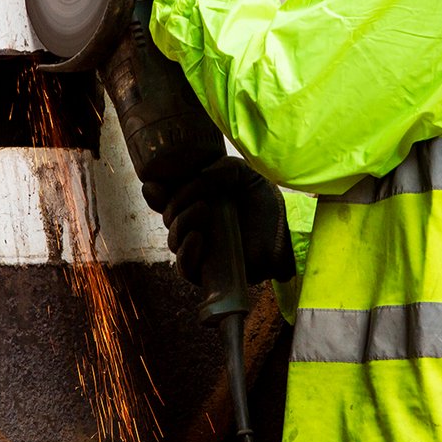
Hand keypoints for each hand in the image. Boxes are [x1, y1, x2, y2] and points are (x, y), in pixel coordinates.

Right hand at [143, 156, 294, 285]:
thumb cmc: (266, 202)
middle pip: (168, 219)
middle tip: (197, 200)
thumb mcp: (242, 174)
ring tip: (202, 211)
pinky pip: (186, 268)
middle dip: (174, 207)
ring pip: (174, 242)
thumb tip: (196, 176)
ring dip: (180, 225)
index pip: (166, 200)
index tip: (153, 186)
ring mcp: (202, 249)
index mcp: (198, 201)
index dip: (155, 194)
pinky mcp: (210, 272)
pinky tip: (198, 238)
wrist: (288, 230)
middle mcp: (196, 225)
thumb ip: (219, 168)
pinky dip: (186, 253)